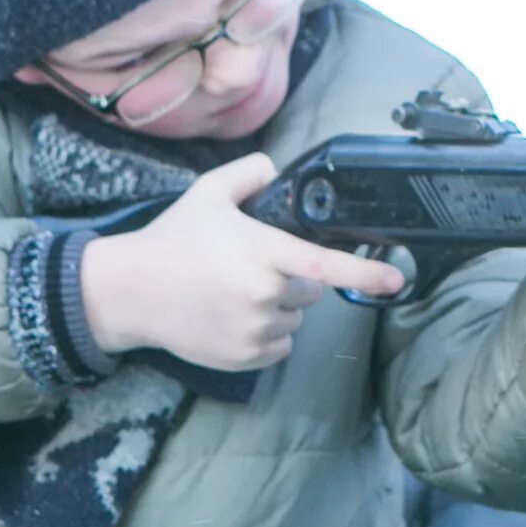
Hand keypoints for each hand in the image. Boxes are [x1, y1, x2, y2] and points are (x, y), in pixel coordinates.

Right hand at [80, 153, 402, 370]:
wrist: (129, 292)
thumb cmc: (172, 239)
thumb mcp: (207, 194)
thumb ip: (249, 174)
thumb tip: (275, 168)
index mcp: (262, 253)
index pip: (323, 265)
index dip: (364, 273)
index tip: (395, 278)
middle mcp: (264, 296)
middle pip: (311, 292)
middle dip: (292, 280)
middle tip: (251, 267)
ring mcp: (255, 331)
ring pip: (295, 320)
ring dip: (277, 308)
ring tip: (234, 293)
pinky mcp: (245, 358)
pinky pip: (278, 347)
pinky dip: (266, 335)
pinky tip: (232, 317)